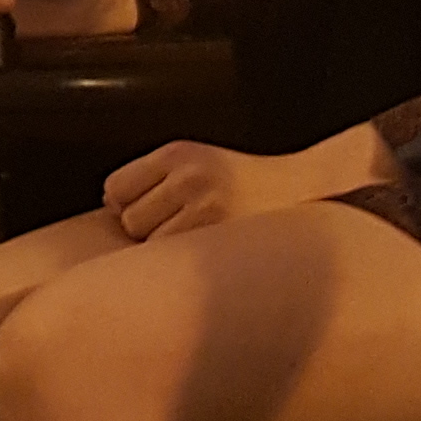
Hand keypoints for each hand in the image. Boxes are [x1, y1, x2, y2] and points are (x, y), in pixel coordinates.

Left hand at [100, 126, 389, 240]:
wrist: (311, 196)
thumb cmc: (248, 190)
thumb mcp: (201, 167)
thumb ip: (157, 181)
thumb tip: (108, 207)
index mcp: (181, 154)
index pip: (114, 188)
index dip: (128, 206)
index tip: (155, 214)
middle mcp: (192, 175)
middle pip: (129, 218)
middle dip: (149, 228)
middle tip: (188, 228)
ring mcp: (207, 208)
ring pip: (150, 244)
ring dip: (168, 249)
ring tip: (204, 242)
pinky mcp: (222, 237)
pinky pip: (176, 262)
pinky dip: (185, 267)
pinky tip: (211, 258)